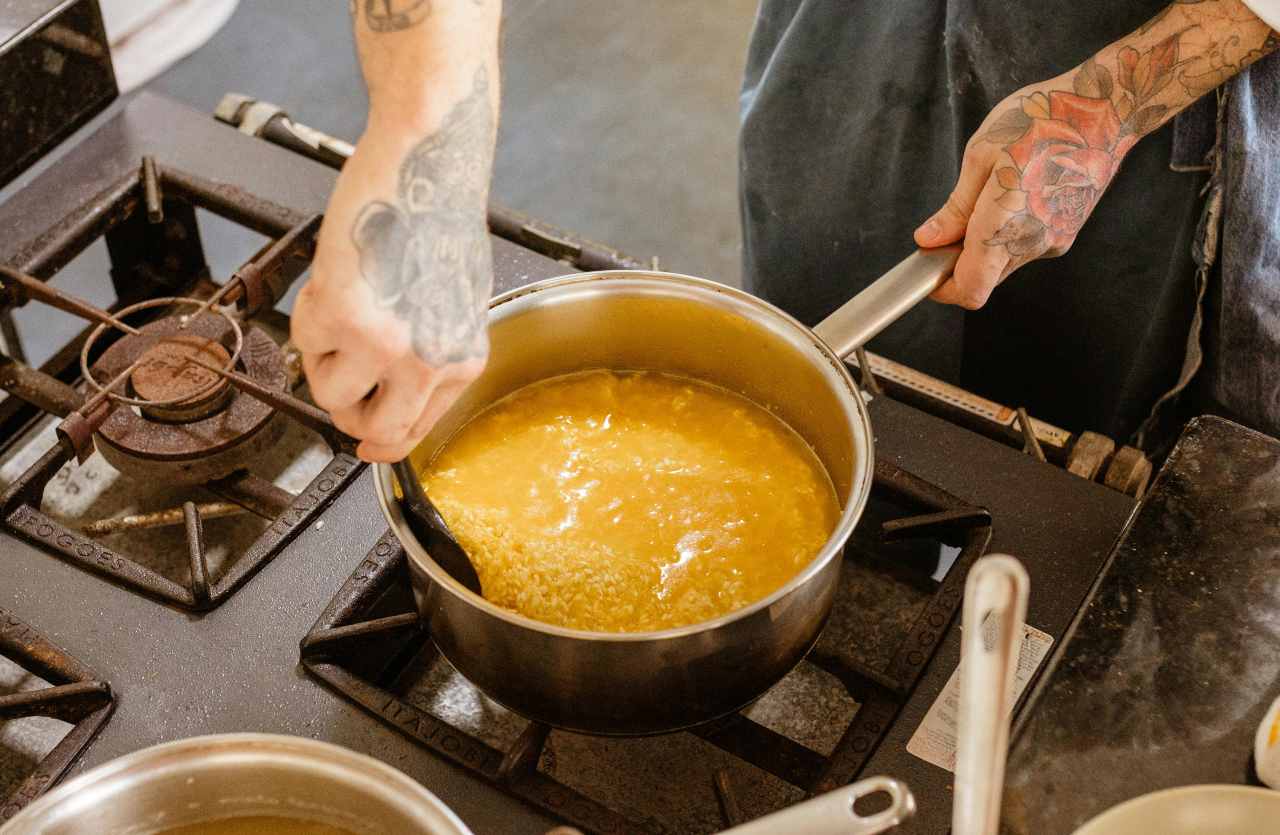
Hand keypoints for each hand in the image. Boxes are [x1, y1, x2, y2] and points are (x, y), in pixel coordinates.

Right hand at [292, 69, 494, 461]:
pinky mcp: (347, 319)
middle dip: (345, 411)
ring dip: (322, 357)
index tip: (363, 444)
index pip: (415, 430)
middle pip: (372, 430)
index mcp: (462, 359)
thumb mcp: (452, 302)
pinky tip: (338, 278)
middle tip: (335, 376)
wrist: (428, 166)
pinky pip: (304, 342)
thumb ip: (426, 350)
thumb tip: (391, 394)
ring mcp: (388, 346)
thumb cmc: (439, 219)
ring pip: (328, 392)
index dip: (382, 443)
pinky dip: (309, 312)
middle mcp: (430, 361)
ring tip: (342, 308)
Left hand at [913, 0, 1278, 309]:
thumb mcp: (982, 155)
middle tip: (948, 225)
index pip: (969, 290)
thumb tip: (929, 240)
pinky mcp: (1066, 234)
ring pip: (1003, 263)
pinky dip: (1008, 234)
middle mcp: (1032, 243)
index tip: (928, 266)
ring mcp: (1054, 241)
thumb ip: (955, 208)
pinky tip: (1016, 194)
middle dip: (959, 261)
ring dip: (984, 245)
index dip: (943, 287)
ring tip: (989, 195)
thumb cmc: (1042, 120)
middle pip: (982, 279)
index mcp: (1005, 226)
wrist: (1105, 111)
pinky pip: (1025, 247)